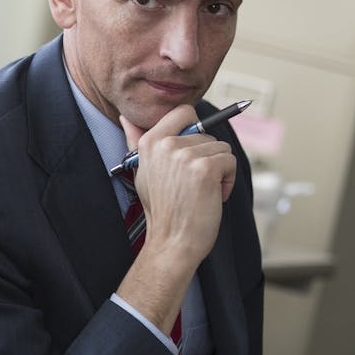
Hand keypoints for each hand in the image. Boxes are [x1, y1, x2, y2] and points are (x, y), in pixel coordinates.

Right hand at [115, 106, 236, 332]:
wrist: (172, 242)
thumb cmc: (162, 210)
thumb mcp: (143, 172)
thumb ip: (136, 142)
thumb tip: (125, 118)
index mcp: (150, 142)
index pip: (183, 112)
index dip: (196, 129)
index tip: (193, 152)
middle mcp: (166, 144)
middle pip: (207, 134)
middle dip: (208, 159)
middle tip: (194, 184)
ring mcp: (186, 155)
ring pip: (221, 148)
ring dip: (219, 171)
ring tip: (202, 191)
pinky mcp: (205, 168)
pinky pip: (229, 161)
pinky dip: (227, 180)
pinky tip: (212, 196)